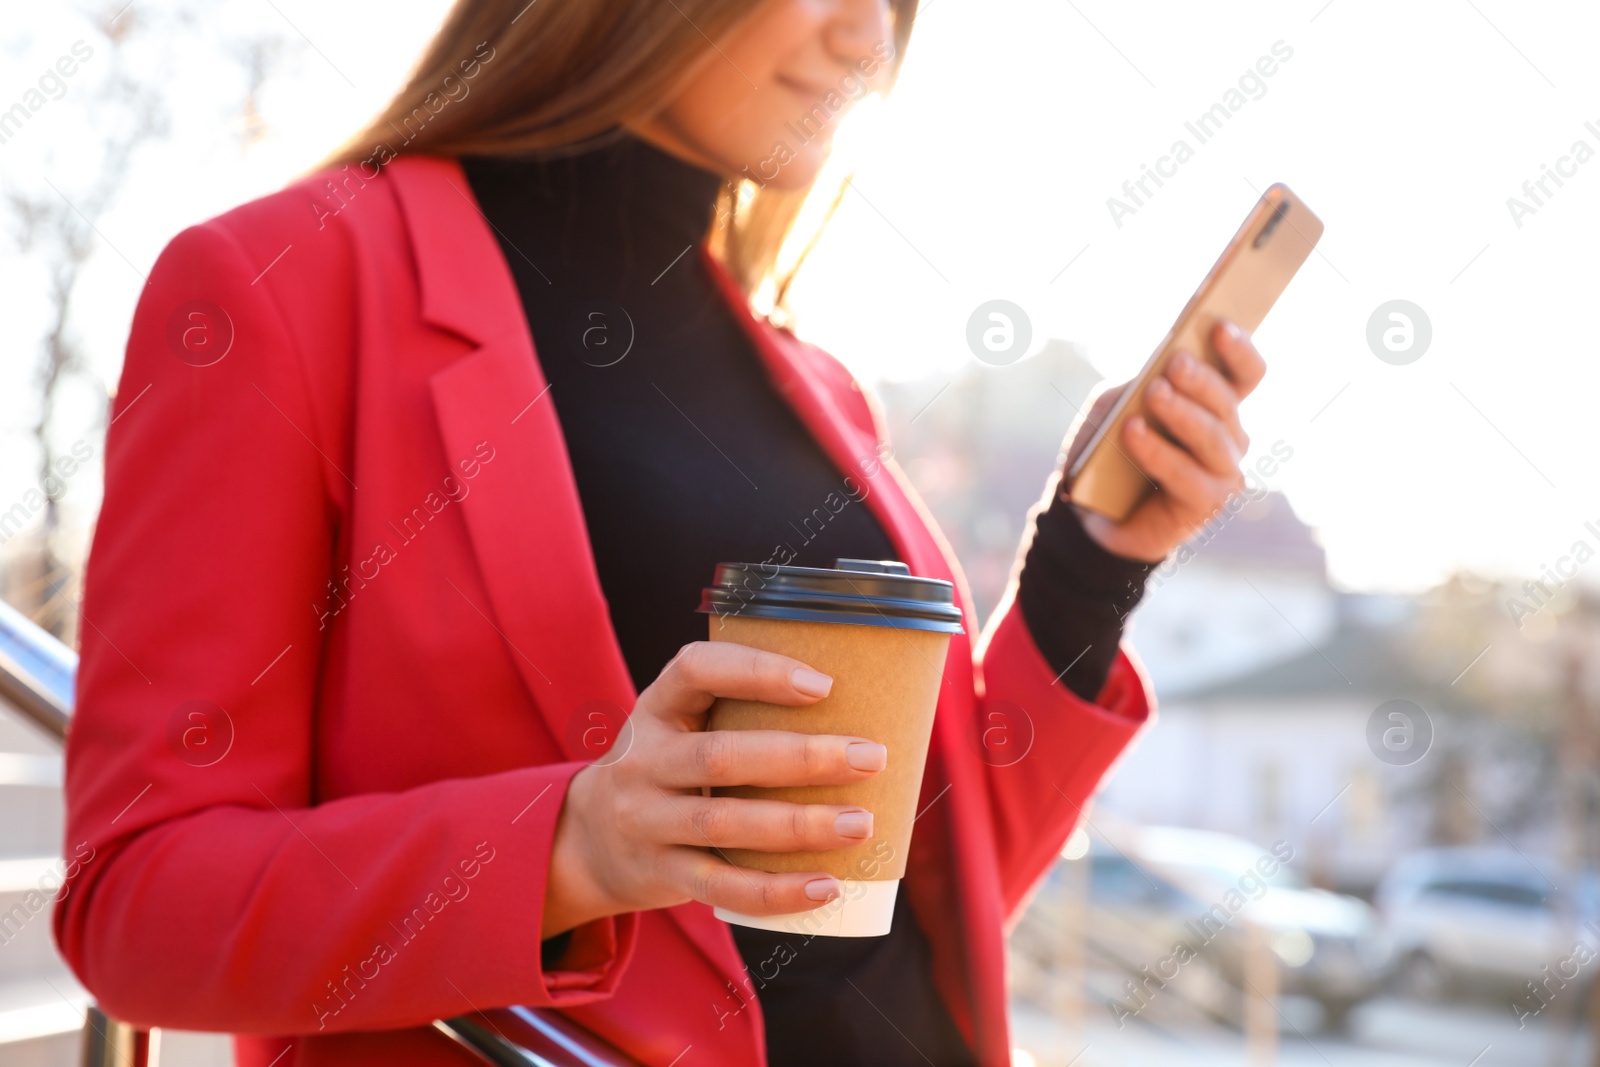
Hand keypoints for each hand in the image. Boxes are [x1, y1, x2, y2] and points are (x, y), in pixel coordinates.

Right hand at [541, 641, 888, 937]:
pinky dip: (775, 890)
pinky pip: (720, 886)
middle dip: (803, 758)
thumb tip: (861, 706)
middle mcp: (643, 761)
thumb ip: (737, 715)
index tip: (822, 685)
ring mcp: (646, 821)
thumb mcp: (679, 727)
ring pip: (725, 823)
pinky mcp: (660, 873)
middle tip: (871, 758)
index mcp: (657, 708)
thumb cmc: (668, 769)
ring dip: (799, 826)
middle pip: (722, 756)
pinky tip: (826, 887)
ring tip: (861, 823)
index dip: (757, 672)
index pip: (695, 670)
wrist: (587, 841)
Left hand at [1065, 321, 1266, 562]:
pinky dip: (1157, 450)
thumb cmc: (1110, 450)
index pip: (1245, 374)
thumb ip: (1136, 387)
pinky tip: (1133, 431)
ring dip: (1182, 412)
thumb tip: (1155, 373)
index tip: (1220, 326)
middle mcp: (1230, 438)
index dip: (1240, 349)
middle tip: (1175, 362)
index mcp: (1217, 406)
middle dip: (1202, 380)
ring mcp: (1222, 473)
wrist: (1090, 510)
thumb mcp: (1116, 406)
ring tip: (1155, 392)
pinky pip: (1184, 474)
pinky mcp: (1204, 505)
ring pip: (1212, 436)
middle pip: (1227, 402)